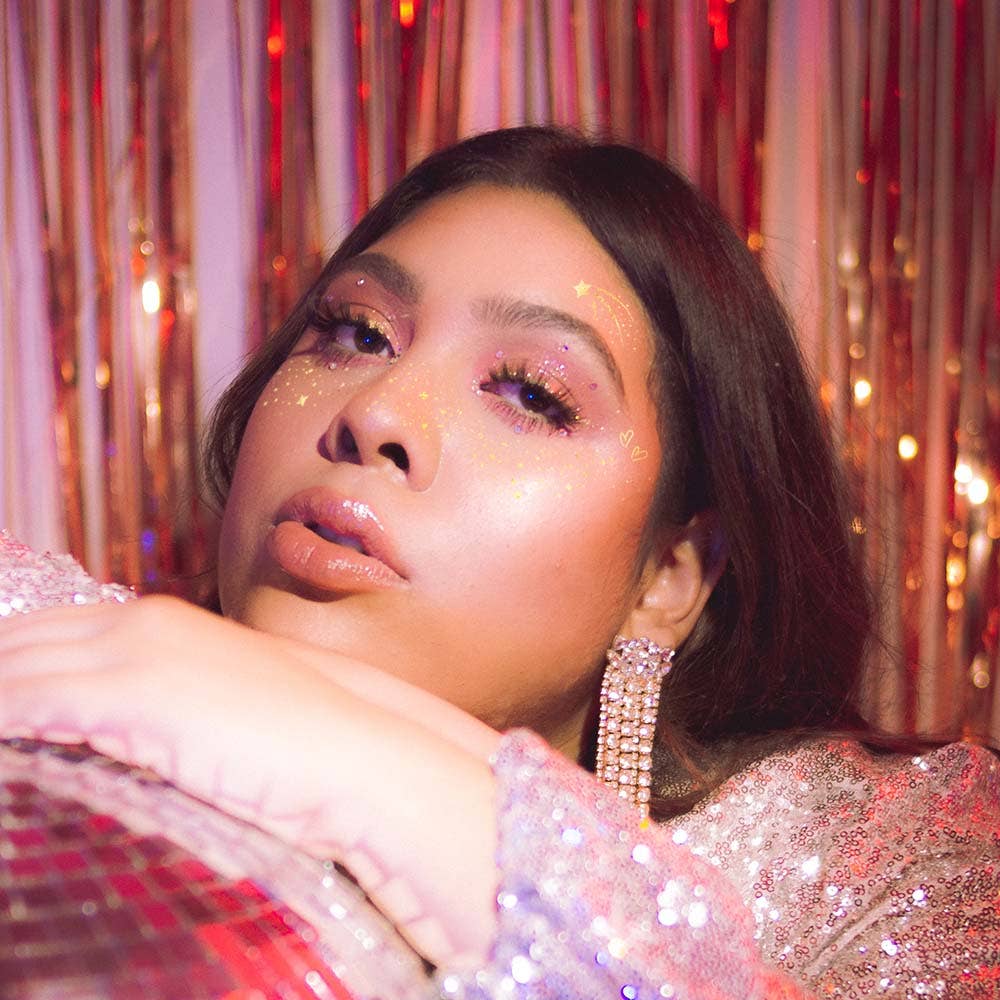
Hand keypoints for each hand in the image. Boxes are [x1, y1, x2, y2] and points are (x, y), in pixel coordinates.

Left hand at [0, 596, 500, 964]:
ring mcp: (133, 656)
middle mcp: (136, 625)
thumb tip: (133, 734)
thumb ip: (168, 705)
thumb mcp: (221, 705)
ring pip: (11, 671)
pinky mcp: (134, 696)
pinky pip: (24, 705)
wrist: (357, 743)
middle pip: (15, 642)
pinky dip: (1, 720)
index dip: (5, 661)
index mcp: (155, 622)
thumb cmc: (302, 735)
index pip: (42, 632)